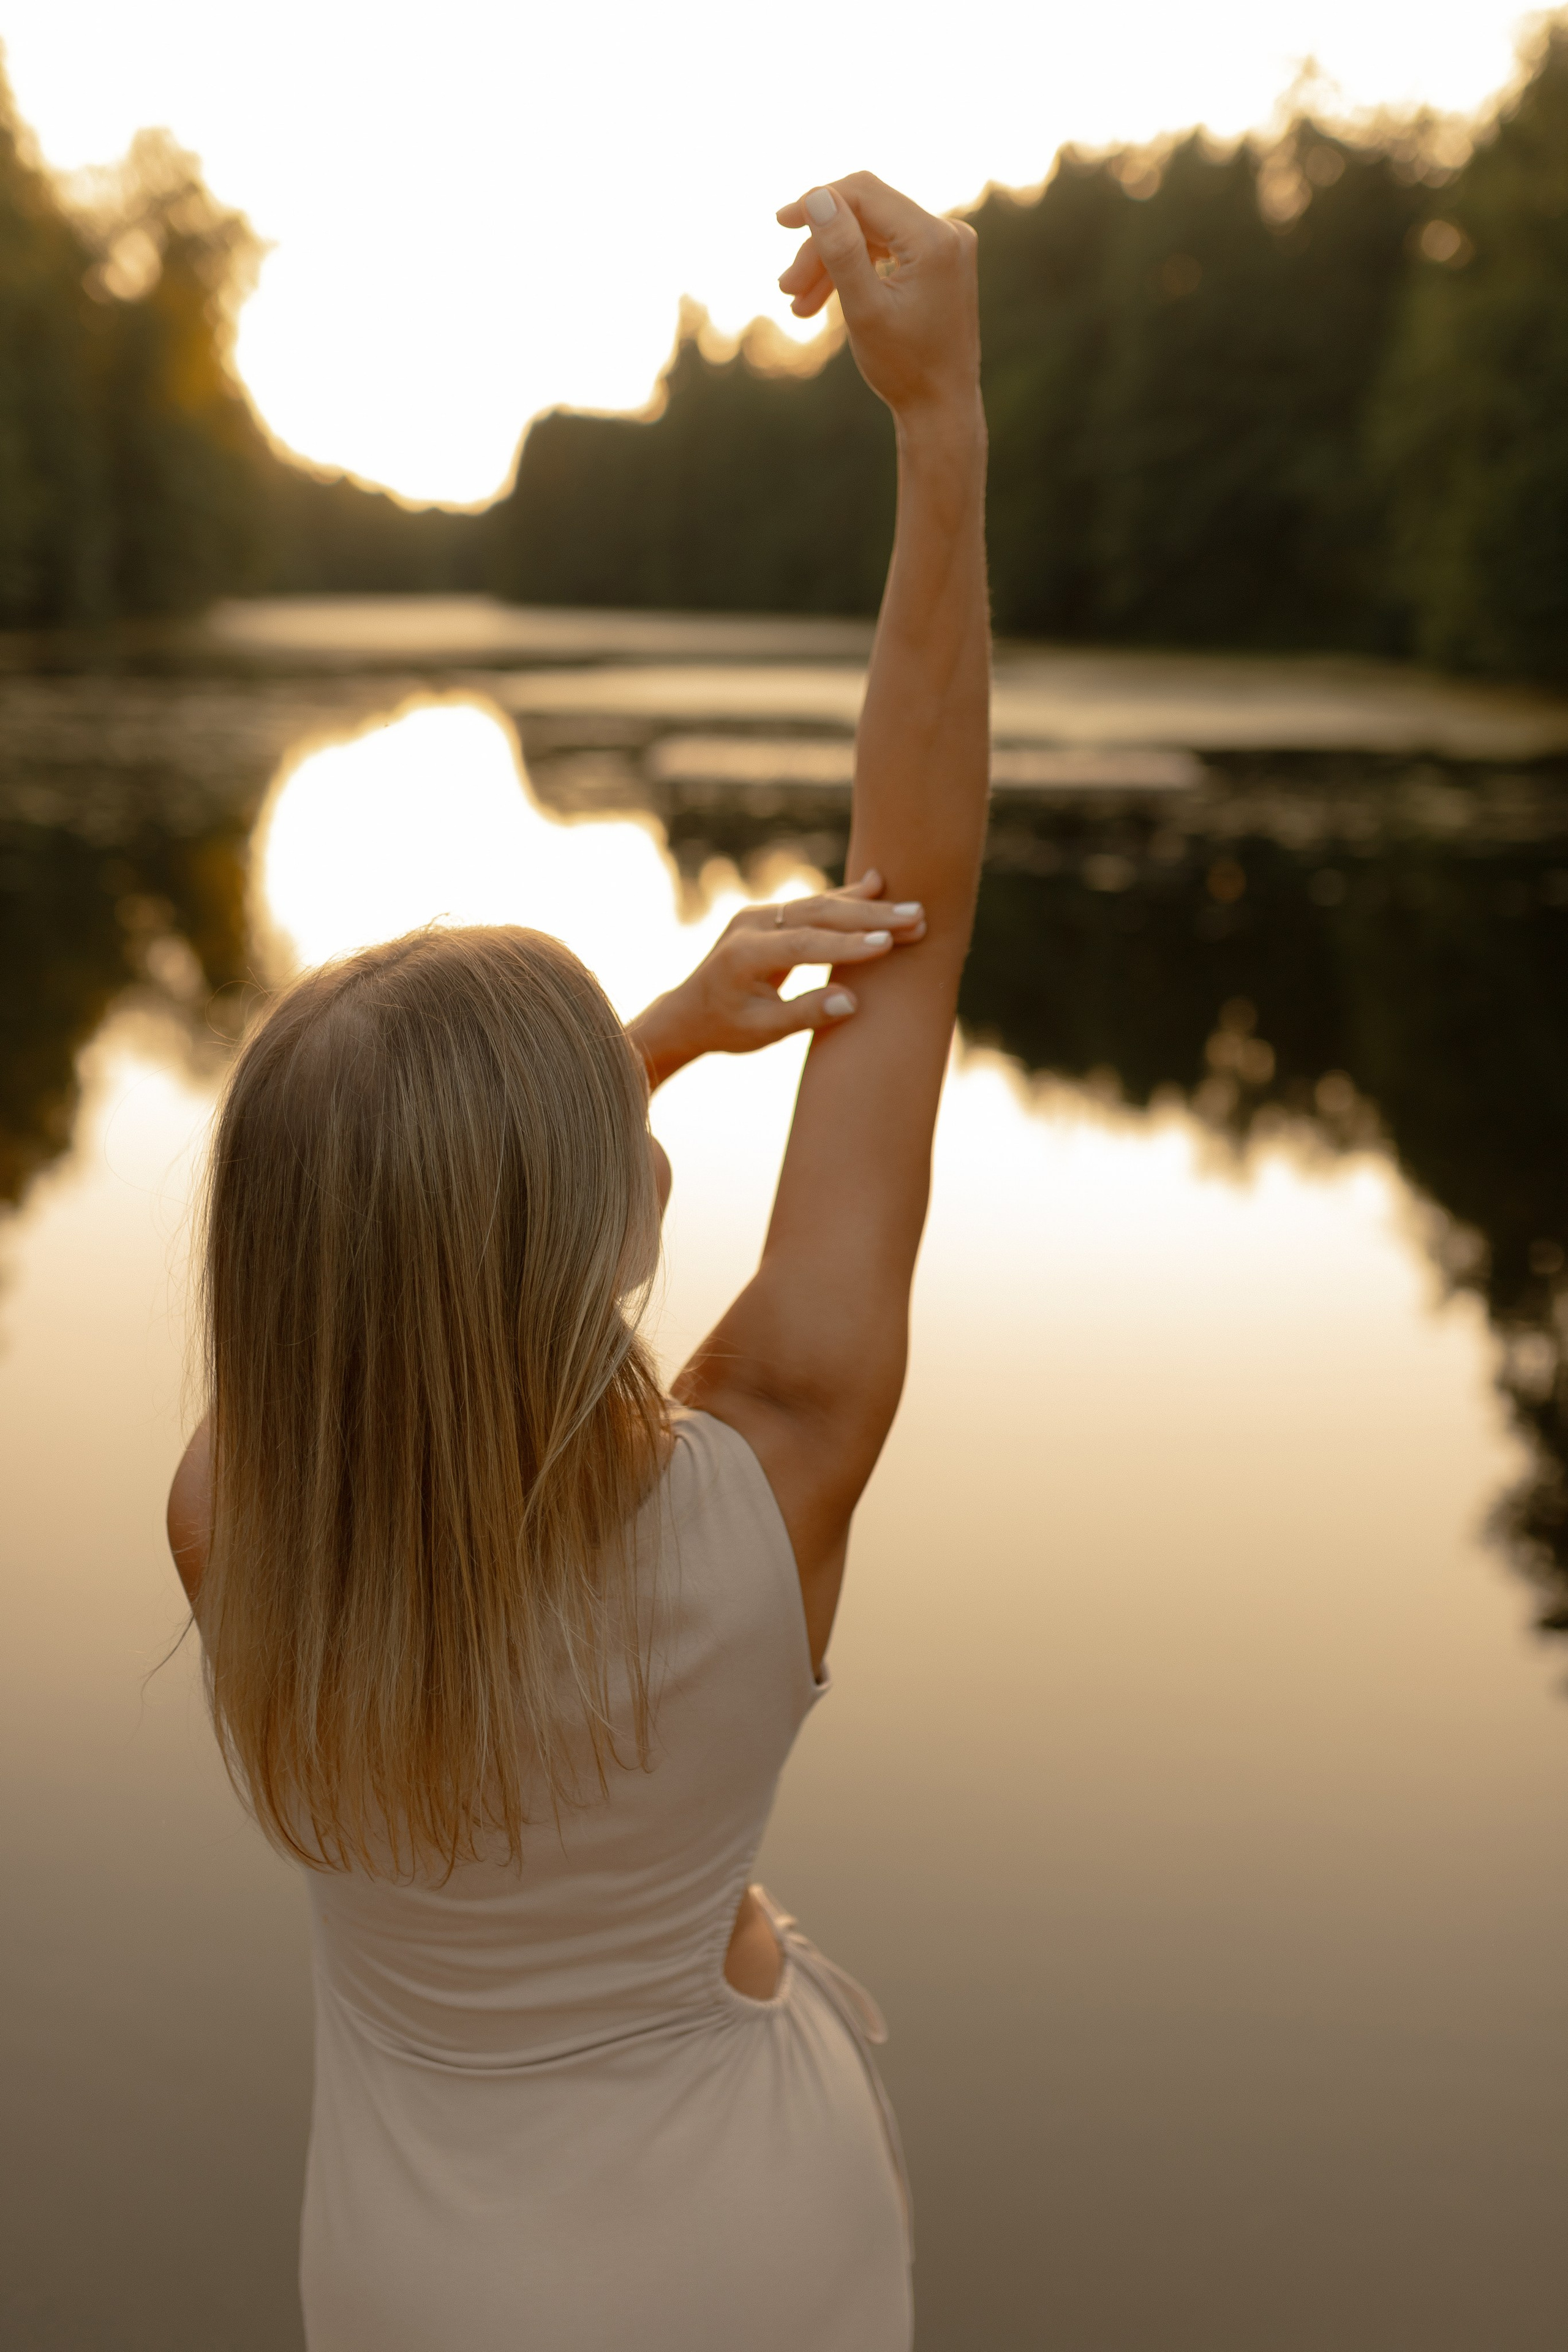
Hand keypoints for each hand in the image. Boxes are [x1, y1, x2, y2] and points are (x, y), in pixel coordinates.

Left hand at [628, 870, 925, 1087]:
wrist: (690, 1011)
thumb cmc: (726, 1027)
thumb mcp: (762, 1031)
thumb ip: (804, 1014)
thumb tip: (852, 1002)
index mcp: (744, 955)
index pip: (803, 944)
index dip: (846, 944)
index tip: (888, 944)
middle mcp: (751, 924)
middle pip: (818, 914)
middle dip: (871, 916)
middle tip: (916, 917)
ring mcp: (760, 915)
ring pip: (820, 905)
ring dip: (867, 907)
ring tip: (911, 909)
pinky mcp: (770, 914)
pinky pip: (813, 905)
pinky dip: (847, 899)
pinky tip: (877, 884)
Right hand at [776, 173, 979, 420]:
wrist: (942, 408)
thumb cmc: (904, 369)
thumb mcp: (864, 310)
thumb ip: (841, 250)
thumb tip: (817, 196)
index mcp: (934, 239)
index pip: (865, 193)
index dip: (818, 201)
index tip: (780, 222)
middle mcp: (948, 233)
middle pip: (866, 215)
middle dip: (822, 246)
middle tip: (786, 288)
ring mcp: (947, 246)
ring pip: (873, 234)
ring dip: (833, 262)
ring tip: (798, 304)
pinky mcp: (941, 261)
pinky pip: (888, 250)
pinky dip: (856, 270)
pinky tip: (824, 298)